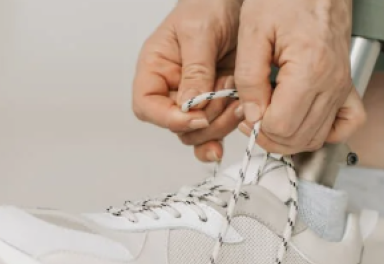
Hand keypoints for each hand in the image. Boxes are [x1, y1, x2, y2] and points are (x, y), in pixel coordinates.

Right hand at [132, 0, 244, 161]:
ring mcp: (196, 98)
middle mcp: (172, 87)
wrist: (236, 1)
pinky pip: (215, 128)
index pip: (146, 106)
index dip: (167, 118)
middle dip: (203, 120)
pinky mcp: (217, 102)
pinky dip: (226, 131)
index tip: (195, 116)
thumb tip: (191, 107)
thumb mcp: (199, 32)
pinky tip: (238, 120)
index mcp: (156, 68)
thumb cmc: (208, 6)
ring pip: (198, 131)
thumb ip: (195, 70)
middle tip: (225, 98)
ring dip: (220, 123)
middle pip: (176, 125)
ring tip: (237, 97)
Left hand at [235, 0, 365, 154]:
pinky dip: (326, 133)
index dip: (258, 128)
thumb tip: (253, 115)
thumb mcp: (252, 32)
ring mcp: (342, 86)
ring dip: (290, 138)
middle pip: (300, 138)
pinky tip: (304, 123)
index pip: (282, 126)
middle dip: (270, 137)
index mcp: (309, 69)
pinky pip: (347, 125)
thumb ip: (249, 78)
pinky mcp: (347, 85)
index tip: (246, 116)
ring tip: (270, 119)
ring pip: (318, 137)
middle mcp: (332, 82)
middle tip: (252, 119)